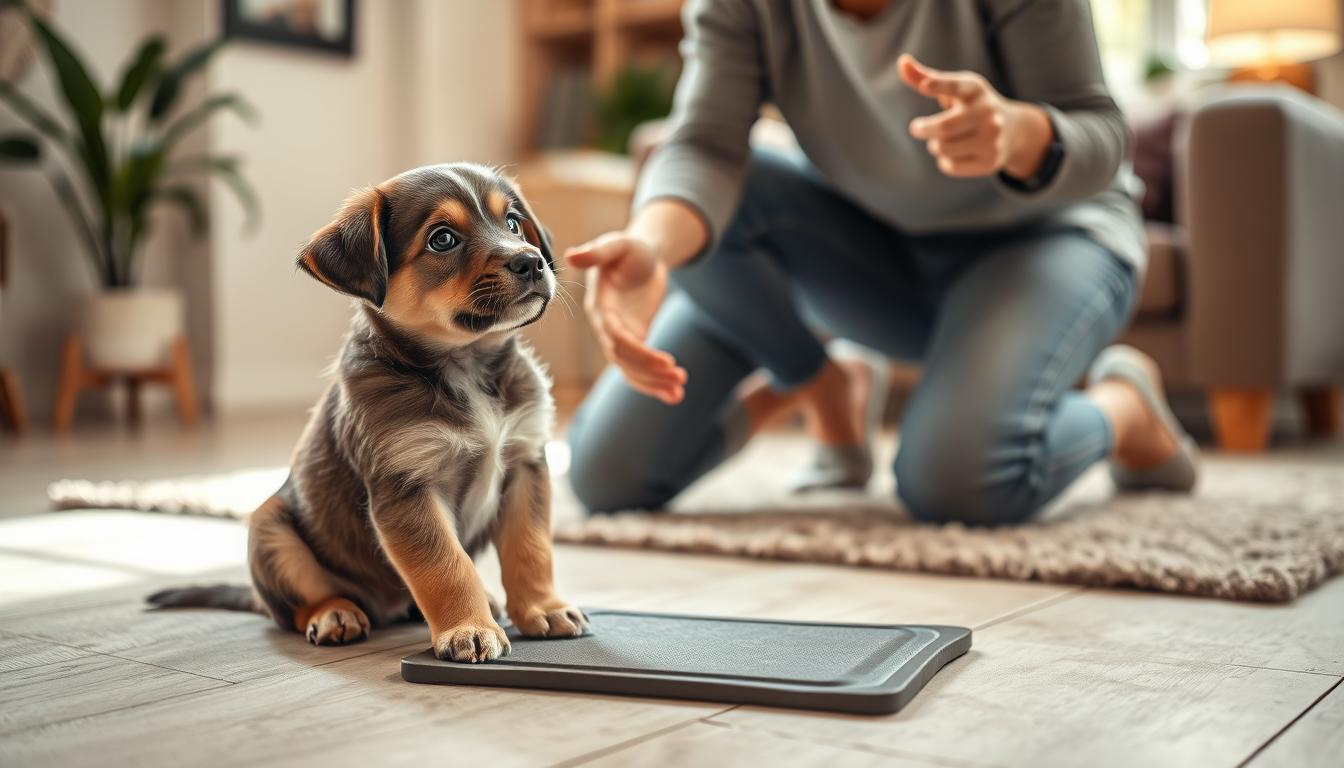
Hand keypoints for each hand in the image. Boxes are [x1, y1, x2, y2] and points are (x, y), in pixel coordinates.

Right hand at [567, 232, 686, 404]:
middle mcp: (605, 327)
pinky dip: (656, 383)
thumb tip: (571, 256)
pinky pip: (640, 368)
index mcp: (600, 308)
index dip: (639, 352)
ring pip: (631, 370)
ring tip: (679, 392)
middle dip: (650, 372)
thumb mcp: (616, 245)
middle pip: (624, 360)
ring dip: (654, 383)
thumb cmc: (629, 249)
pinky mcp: (635, 340)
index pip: (616, 338)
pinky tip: (674, 395)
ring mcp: (619, 337)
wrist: (644, 256)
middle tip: (680, 378)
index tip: (666, 362)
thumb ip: (596, 252)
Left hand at [898, 53, 1051, 179]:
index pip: (956, 86)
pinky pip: (951, 166)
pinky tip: (954, 154)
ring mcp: (991, 138)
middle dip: (923, 129)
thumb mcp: (955, 88)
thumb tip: (902, 61)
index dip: (939, 85)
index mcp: (975, 89)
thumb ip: (926, 77)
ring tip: (942, 140)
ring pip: (944, 148)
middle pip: (943, 128)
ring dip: (935, 146)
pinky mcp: (990, 161)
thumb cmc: (971, 105)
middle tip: (917, 128)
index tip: (925, 86)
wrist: (1013, 130)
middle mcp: (987, 112)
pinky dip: (945, 162)